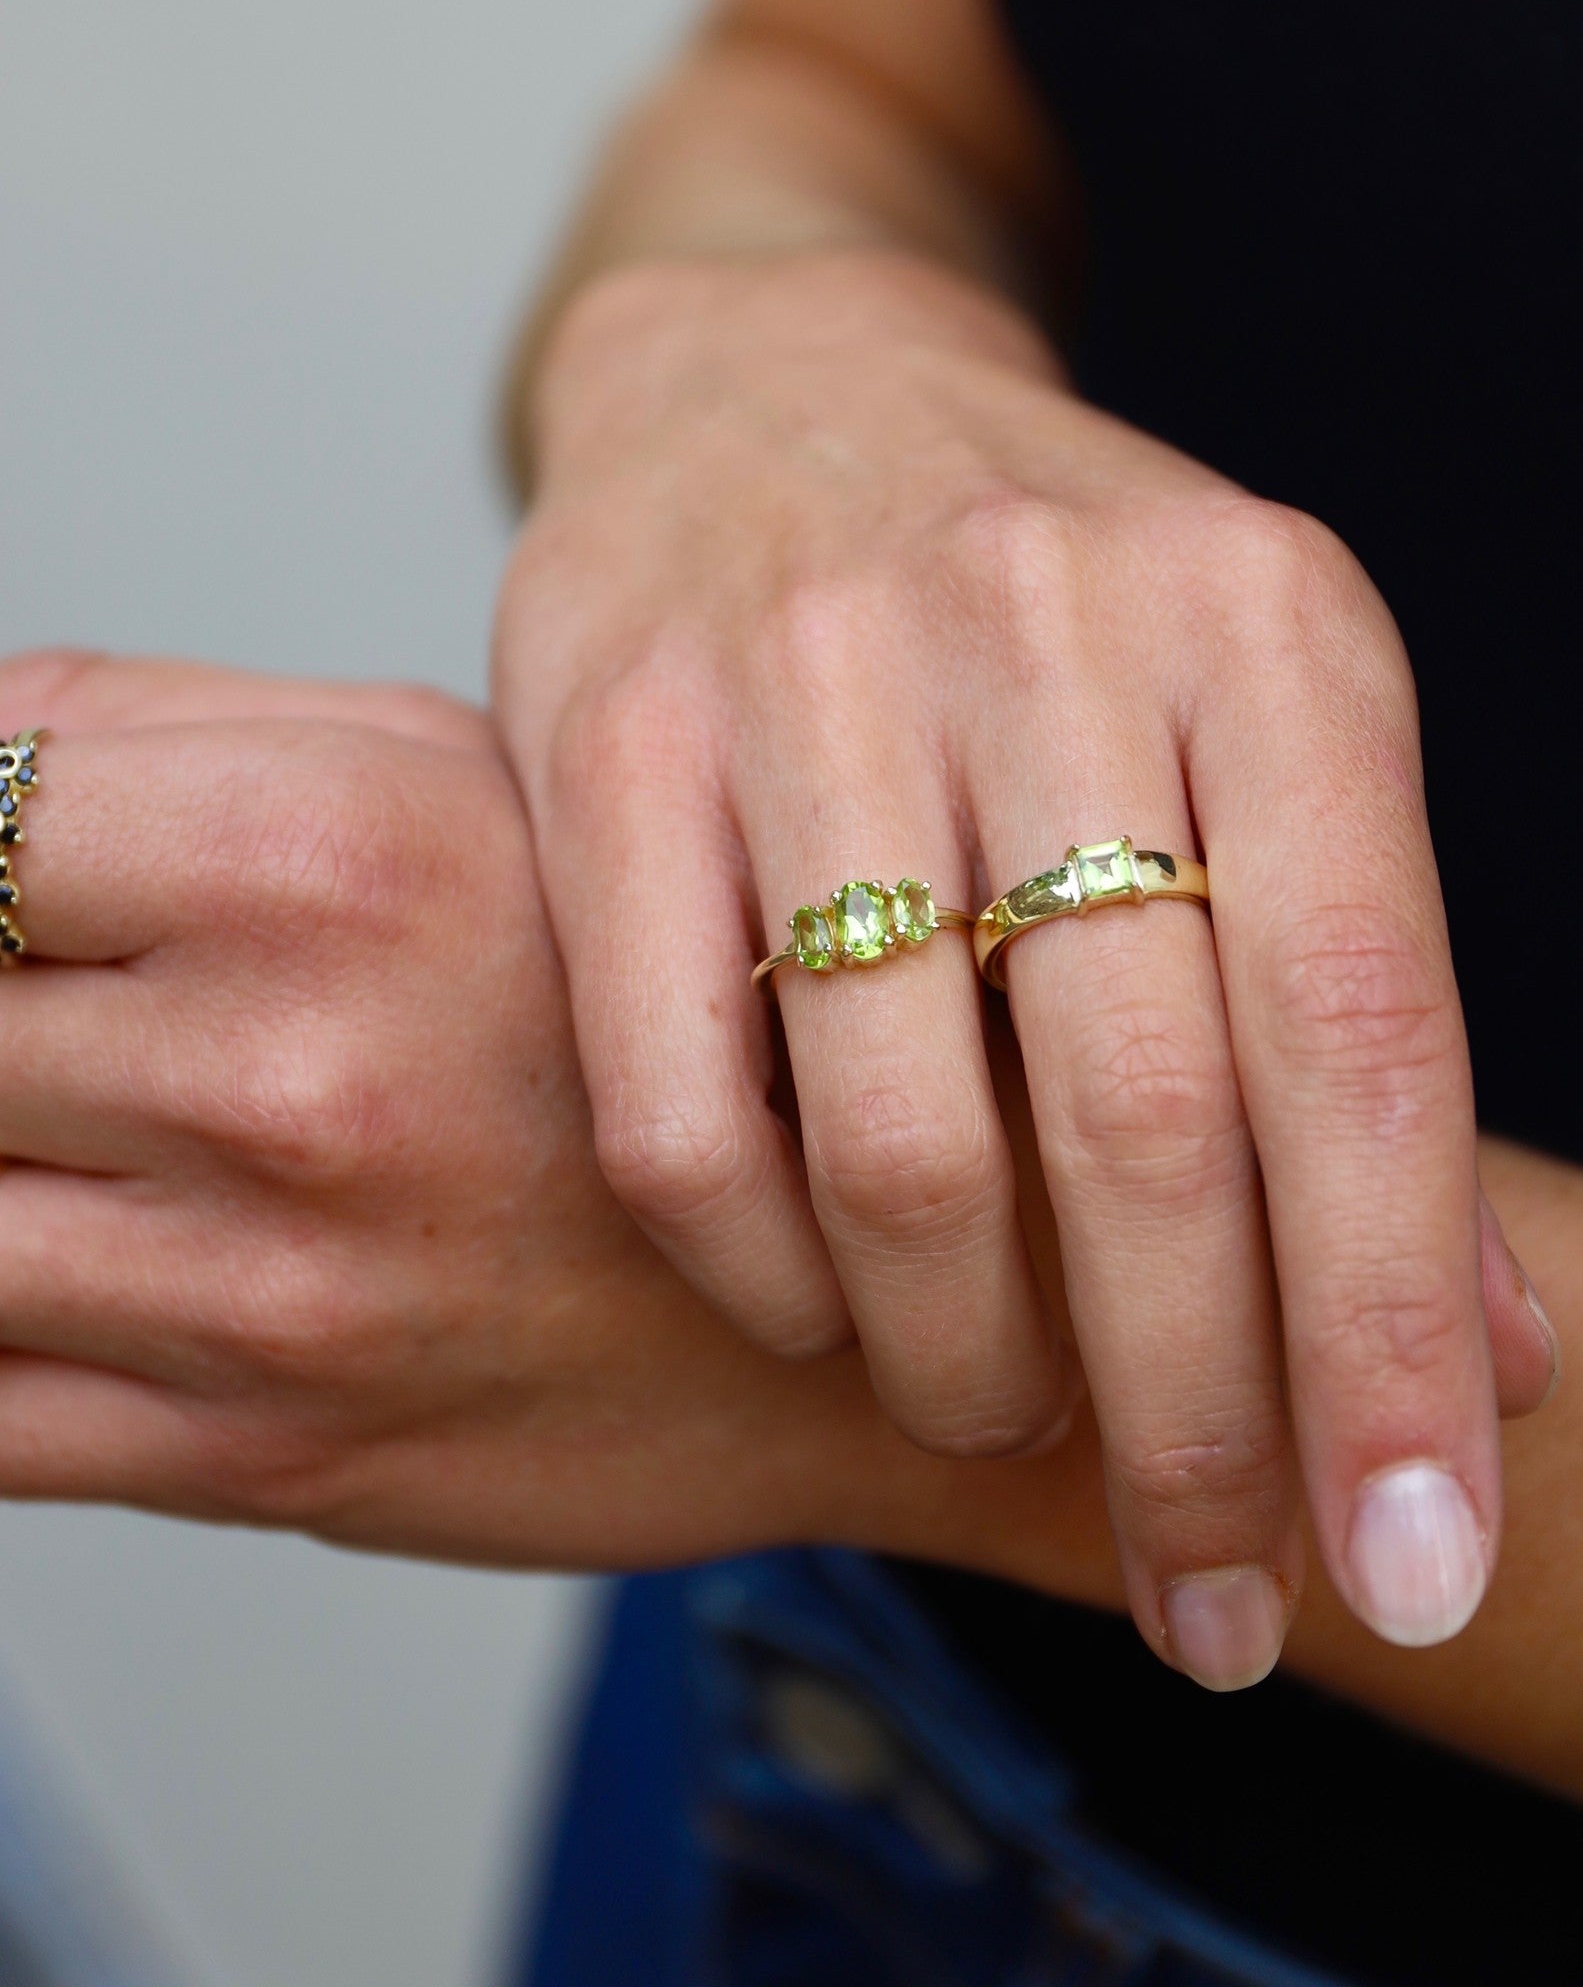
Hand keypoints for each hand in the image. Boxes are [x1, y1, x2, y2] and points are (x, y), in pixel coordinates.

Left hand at [0, 652, 1003, 1568]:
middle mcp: (285, 1079)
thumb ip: (176, 735)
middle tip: (78, 1020)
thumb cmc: (686, 1002)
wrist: (885, 1275)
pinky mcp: (258, 1457)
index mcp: (329, 858)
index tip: (16, 898)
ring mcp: (265, 1295)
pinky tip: (63, 1258)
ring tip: (74, 1127)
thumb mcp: (471, 782)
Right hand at [501, 248, 1555, 1678]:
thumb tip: (1501, 1363)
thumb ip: (1371, 1037)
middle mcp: (1054, 622)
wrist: (783, 388)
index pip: (1369, 1036)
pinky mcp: (602, 728)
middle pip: (1149, 1124)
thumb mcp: (1274, 756)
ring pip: (902, 1140)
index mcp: (1276, 628)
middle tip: (1215, 1595)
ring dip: (971, 1361)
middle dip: (1197, 1421)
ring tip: (1005, 1413)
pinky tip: (823, 1311)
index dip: (1396, 1336)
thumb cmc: (1070, 631)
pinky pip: (682, 1104)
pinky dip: (765, 1278)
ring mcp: (807, 664)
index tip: (1410, 1566)